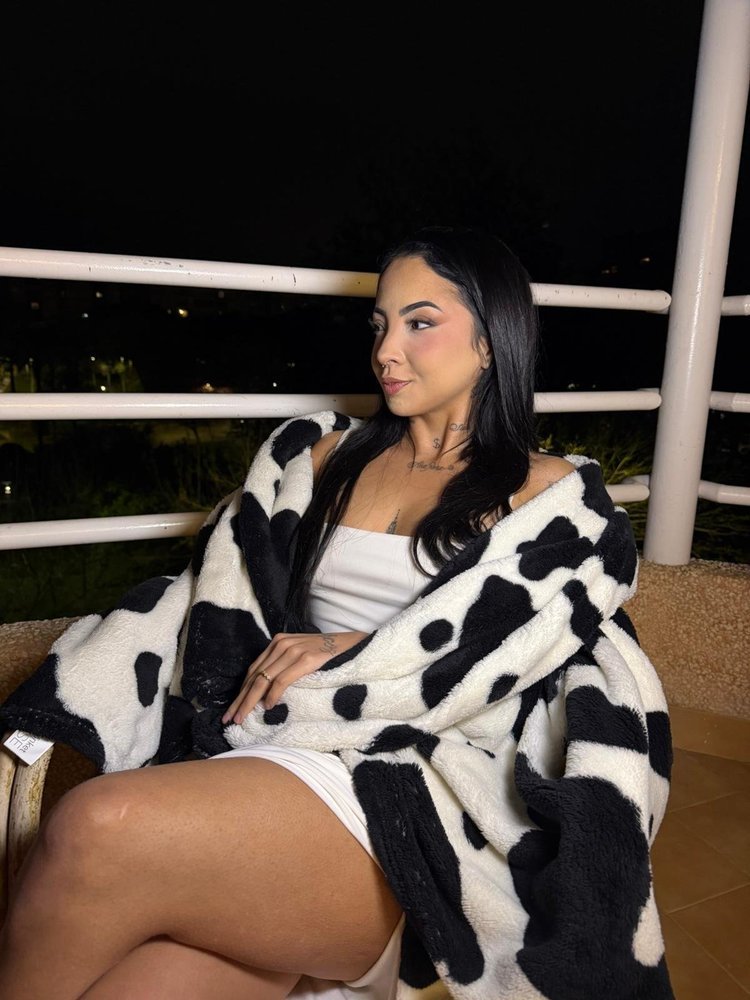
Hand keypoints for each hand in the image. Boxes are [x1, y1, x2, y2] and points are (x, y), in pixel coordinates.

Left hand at [221, 631, 367, 723]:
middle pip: (254, 676)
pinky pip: (282, 680)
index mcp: (278, 643)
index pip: (253, 671)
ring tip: (242, 718)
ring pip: (263, 680)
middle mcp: (281, 644)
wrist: (355, 643)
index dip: (241, 692)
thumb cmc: (329, 655)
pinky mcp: (306, 658)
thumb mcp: (302, 657)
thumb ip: (285, 667)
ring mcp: (293, 650)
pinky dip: (273, 695)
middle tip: (229, 719)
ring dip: (250, 702)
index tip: (232, 710)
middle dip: (240, 700)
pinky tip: (268, 707)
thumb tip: (267, 694)